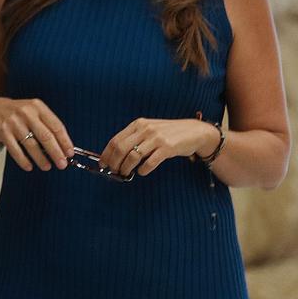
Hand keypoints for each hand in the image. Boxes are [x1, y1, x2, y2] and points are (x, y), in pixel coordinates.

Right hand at [0, 97, 73, 170]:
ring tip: (47, 167)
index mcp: (37, 106)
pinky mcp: (3, 131)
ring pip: (31, 145)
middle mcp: (26, 112)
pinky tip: (29, 166)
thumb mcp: (33, 111)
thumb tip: (62, 147)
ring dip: (41, 159)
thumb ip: (47, 125)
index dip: (65, 141)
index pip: (56, 126)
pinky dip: (23, 160)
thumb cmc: (18, 113)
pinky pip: (15, 150)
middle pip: (45, 136)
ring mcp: (13, 122)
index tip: (69, 153)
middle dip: (56, 153)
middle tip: (62, 164)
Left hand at [100, 118, 221, 176]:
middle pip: (121, 148)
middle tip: (113, 171)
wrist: (194, 132)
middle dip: (114, 162)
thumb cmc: (169, 134)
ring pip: (133, 156)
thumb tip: (116, 156)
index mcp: (138, 124)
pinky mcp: (168, 147)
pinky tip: (142, 172)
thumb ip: (134, 139)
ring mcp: (156, 138)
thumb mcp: (149, 131)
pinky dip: (143, 169)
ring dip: (126, 168)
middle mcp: (145, 129)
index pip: (115, 140)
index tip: (103, 163)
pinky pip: (150, 162)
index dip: (106, 154)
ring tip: (126, 173)